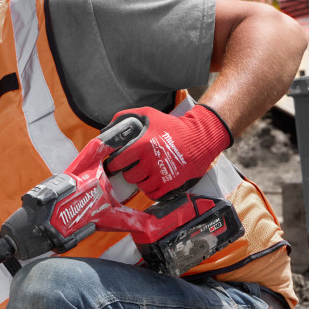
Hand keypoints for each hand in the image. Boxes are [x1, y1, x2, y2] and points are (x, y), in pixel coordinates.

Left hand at [104, 104, 231, 199]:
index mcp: (143, 145)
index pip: (118, 161)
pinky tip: (154, 181)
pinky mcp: (170, 185)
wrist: (200, 138)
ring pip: (140, 186)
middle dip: (130, 171)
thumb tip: (109, 127)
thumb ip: (127, 116)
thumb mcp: (150, 114)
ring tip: (147, 172)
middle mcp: (150, 161)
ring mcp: (161, 175)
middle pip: (129, 176)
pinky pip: (152, 194)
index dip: (114, 164)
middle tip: (135, 166)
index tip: (115, 164)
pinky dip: (151, 190)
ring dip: (141, 180)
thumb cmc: (173, 126)